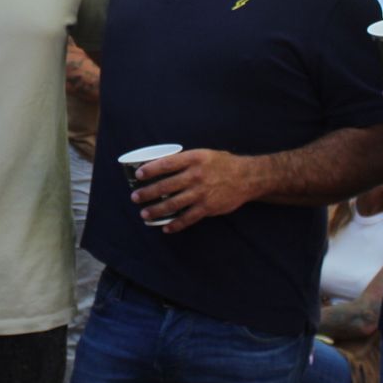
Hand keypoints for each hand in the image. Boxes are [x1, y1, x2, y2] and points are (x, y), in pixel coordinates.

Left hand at [130, 148, 261, 232]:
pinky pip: (188, 218)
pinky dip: (175, 225)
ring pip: (173, 204)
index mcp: (194, 159)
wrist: (247, 177)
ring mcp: (201, 193)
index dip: (150, 170)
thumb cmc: (223, 164)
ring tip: (144, 214)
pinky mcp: (208, 208)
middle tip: (135, 198)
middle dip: (148, 193)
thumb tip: (161, 165)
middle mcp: (196, 176)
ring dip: (156, 210)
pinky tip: (165, 228)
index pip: (166, 164)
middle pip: (166, 186)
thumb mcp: (203, 154)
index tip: (139, 175)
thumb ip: (184, 160)